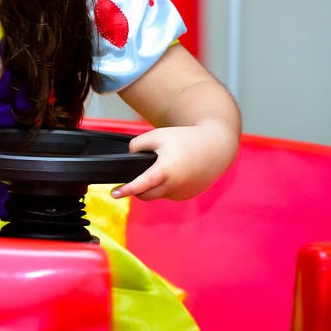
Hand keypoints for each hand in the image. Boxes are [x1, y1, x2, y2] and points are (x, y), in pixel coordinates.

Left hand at [111, 121, 237, 201]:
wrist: (216, 147)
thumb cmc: (186, 139)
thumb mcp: (158, 135)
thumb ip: (138, 145)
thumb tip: (129, 156)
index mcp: (165, 171)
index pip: (141, 184)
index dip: (126, 189)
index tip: (114, 193)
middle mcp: (174, 186)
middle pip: (145, 194)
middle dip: (136, 190)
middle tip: (128, 182)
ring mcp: (181, 193)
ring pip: (158, 194)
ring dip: (152, 187)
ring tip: (158, 169)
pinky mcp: (187, 195)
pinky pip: (169, 194)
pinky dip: (165, 187)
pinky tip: (171, 174)